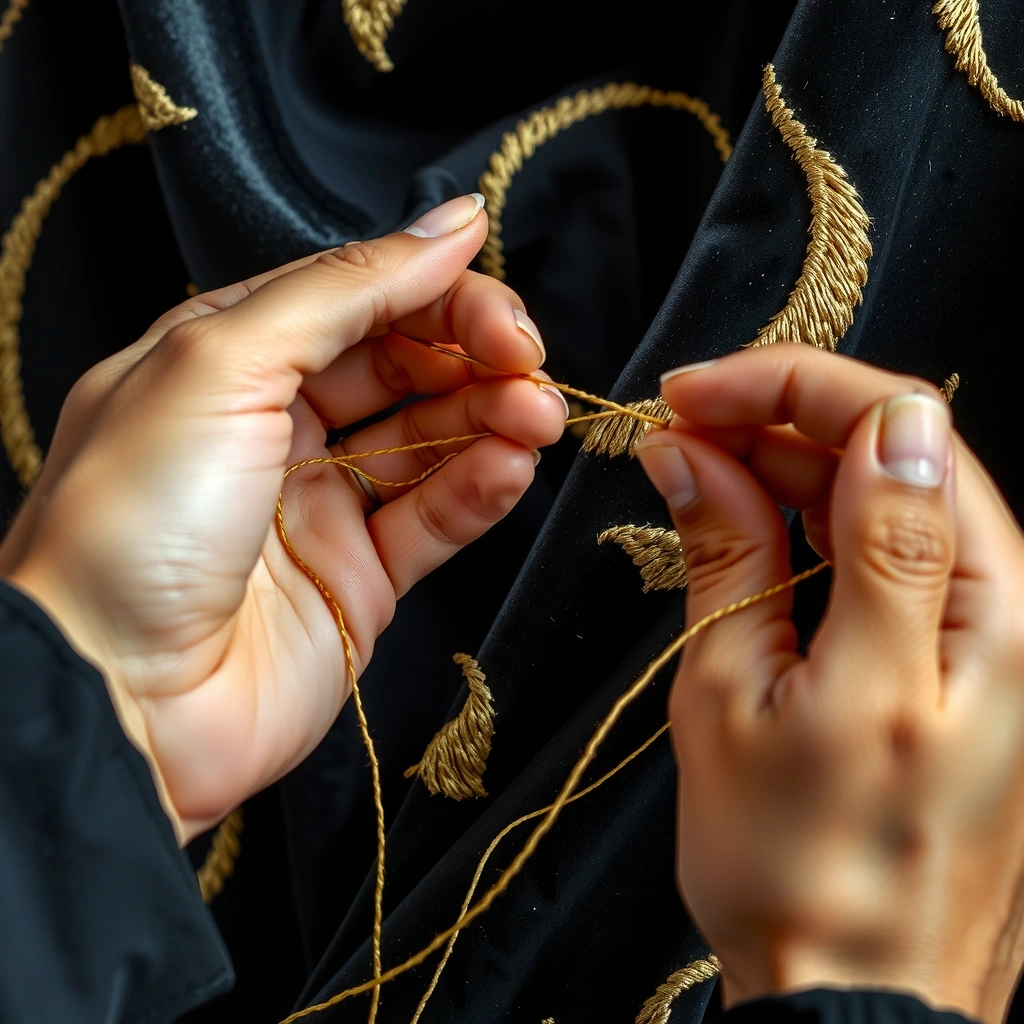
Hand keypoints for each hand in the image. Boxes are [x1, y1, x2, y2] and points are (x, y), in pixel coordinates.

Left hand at [0, 195, 566, 841]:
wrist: (119, 700)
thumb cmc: (131, 524)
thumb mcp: (223, 361)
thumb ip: (345, 290)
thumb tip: (450, 225)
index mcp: (227, 359)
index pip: (354, 301)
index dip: (430, 292)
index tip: (495, 297)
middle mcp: (274, 427)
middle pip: (402, 367)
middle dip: (474, 354)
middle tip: (528, 359)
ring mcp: (319, 508)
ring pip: (431, 442)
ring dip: (494, 419)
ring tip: (539, 415)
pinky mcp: (357, 581)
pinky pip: (435, 520)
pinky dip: (482, 488)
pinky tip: (514, 465)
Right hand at [636, 346, 1023, 1022]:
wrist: (856, 996)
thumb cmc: (802, 871)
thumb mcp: (743, 698)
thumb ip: (736, 551)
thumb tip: (697, 445)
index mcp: (982, 608)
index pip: (892, 421)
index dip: (779, 386)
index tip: (685, 396)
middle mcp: (1008, 606)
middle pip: (893, 449)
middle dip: (776, 420)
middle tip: (675, 436)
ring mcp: (984, 633)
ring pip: (885, 497)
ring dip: (787, 468)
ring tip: (695, 476)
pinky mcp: (953, 659)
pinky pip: (885, 554)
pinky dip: (811, 524)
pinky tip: (748, 528)